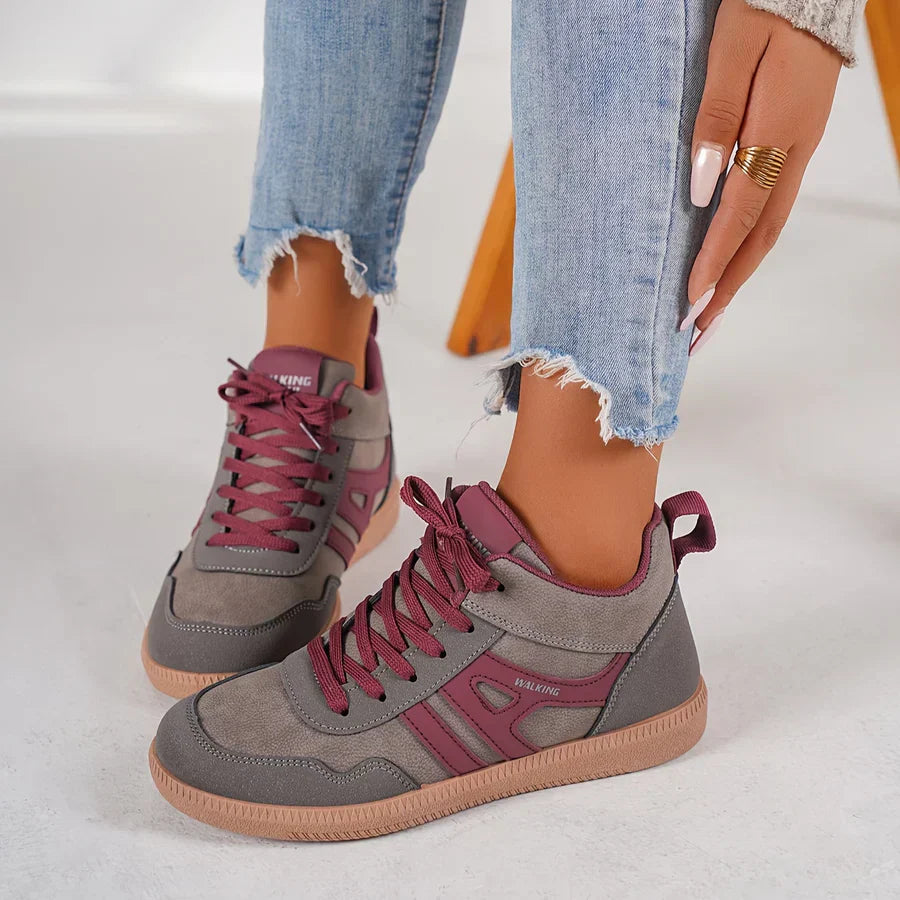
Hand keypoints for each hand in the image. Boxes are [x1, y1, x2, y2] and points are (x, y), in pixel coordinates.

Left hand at [682, 0, 842, 352]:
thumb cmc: (764, 6)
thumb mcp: (732, 51)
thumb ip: (715, 119)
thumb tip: (701, 188)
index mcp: (779, 131)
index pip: (741, 214)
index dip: (713, 262)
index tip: (688, 304)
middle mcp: (796, 149)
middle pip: (760, 237)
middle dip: (727, 289)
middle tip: (696, 333)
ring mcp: (800, 148)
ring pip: (768, 227)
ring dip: (737, 275)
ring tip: (709, 314)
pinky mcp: (794, 142)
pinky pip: (771, 208)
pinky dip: (747, 245)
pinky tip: (728, 262)